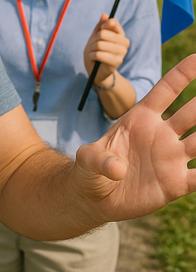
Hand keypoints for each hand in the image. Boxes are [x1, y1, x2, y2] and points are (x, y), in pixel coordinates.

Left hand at [74, 54, 195, 222]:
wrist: (95, 197)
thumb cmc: (91, 169)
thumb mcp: (87, 160)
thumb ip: (98, 159)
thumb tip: (117, 168)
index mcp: (140, 118)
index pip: (166, 90)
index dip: (182, 74)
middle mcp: (161, 134)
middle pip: (192, 112)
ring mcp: (171, 157)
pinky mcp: (176, 183)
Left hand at [83, 13, 128, 83]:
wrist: (96, 70)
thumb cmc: (96, 51)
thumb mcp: (96, 37)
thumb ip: (100, 26)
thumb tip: (104, 15)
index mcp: (120, 34)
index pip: (113, 23)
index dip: (103, 25)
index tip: (100, 31)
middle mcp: (124, 42)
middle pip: (103, 34)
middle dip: (94, 40)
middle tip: (94, 46)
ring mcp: (122, 52)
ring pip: (100, 44)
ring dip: (92, 49)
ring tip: (94, 53)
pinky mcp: (117, 61)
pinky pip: (98, 54)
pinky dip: (92, 56)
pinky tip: (94, 59)